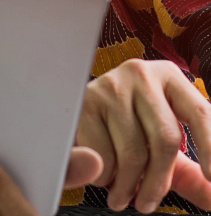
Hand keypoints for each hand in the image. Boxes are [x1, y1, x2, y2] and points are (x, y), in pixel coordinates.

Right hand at [77, 59, 210, 213]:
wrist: (79, 109)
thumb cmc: (126, 125)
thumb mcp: (160, 141)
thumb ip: (190, 171)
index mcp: (168, 76)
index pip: (199, 112)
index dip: (210, 147)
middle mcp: (141, 74)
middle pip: (165, 139)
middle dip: (158, 183)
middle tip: (147, 203)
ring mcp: (112, 85)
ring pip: (133, 153)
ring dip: (128, 187)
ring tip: (123, 194)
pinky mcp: (87, 101)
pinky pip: (103, 156)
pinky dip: (105, 177)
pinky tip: (104, 172)